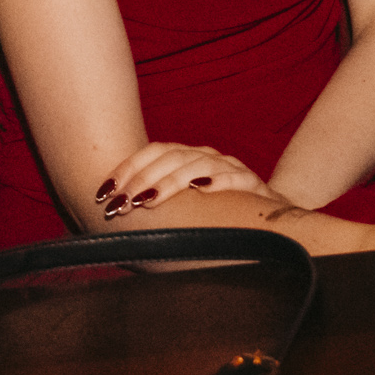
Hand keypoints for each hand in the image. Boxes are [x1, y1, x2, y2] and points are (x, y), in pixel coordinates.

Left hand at [98, 142, 265, 219]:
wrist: (270, 223)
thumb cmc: (216, 218)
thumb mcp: (183, 209)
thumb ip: (153, 207)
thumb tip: (110, 216)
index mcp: (188, 158)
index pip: (154, 151)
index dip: (128, 167)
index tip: (104, 190)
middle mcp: (208, 158)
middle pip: (171, 157)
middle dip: (141, 180)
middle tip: (121, 202)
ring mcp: (232, 169)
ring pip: (198, 165)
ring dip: (170, 182)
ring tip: (148, 201)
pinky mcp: (254, 186)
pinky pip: (237, 178)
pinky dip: (219, 181)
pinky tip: (201, 190)